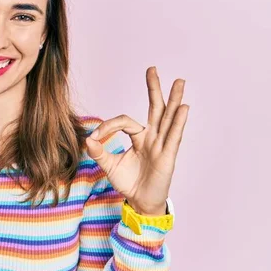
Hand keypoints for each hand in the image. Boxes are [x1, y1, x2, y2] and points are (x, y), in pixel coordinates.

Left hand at [85, 66, 188, 215]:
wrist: (140, 202)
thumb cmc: (128, 182)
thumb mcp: (109, 166)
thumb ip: (99, 152)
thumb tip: (87, 139)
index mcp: (139, 137)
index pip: (124, 122)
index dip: (108, 126)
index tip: (95, 137)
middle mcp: (152, 137)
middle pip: (155, 108)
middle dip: (153, 88)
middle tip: (151, 68)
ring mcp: (161, 145)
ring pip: (168, 118)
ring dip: (173, 99)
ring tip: (179, 81)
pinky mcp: (168, 156)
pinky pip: (173, 136)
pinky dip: (178, 122)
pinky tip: (183, 107)